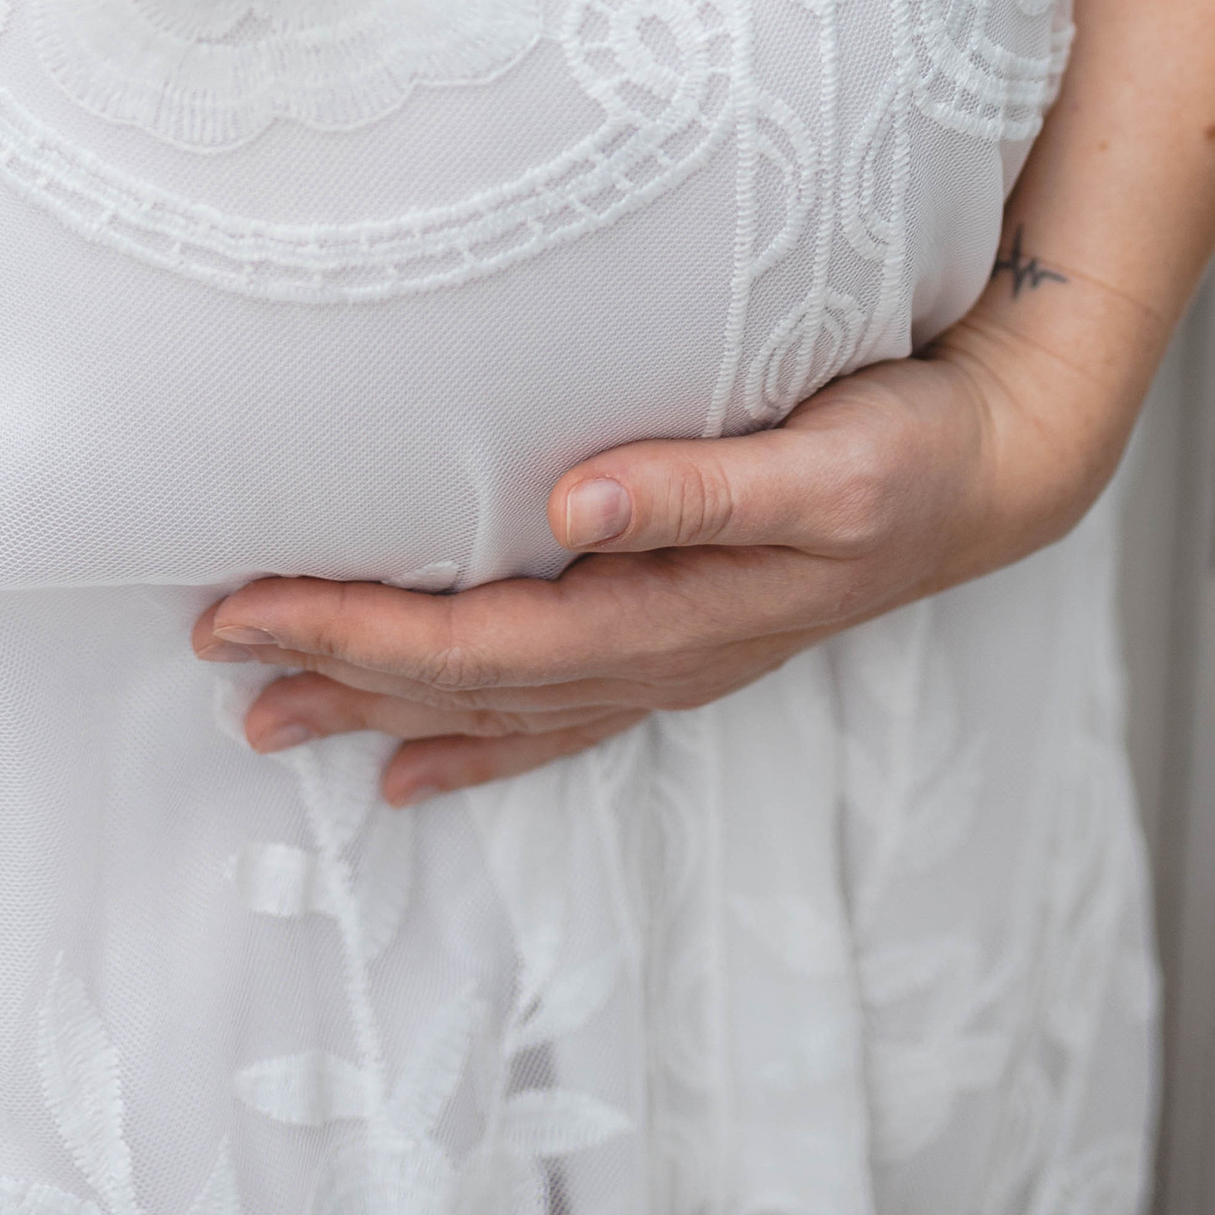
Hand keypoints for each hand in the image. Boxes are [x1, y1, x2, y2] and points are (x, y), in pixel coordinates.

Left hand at [192, 287, 1138, 804]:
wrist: (1000, 471)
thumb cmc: (916, 449)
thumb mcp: (830, 459)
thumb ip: (704, 484)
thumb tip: (573, 501)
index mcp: (675, 613)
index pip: (479, 641)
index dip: (355, 632)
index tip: (246, 605)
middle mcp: (660, 653)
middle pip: (466, 683)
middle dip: (336, 670)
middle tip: (214, 650)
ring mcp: (671, 657)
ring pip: (496, 705)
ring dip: (382, 710)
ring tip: (269, 719)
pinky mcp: (683, 634)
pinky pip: (553, 709)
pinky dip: (475, 739)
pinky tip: (413, 766)